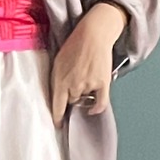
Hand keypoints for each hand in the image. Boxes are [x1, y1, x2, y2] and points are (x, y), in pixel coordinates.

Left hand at [49, 2, 126, 127]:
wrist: (93, 34)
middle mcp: (73, 85)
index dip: (57, 118)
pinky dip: (97, 108)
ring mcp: (88, 85)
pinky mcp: (102, 84)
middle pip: (71, 102)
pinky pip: (101, 103)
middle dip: (71, 98)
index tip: (57, 125)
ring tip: (85, 78)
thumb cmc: (74, 45)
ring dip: (84, 94)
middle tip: (74, 87)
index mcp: (59, 80)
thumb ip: (57, 79)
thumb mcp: (57, 62)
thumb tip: (58, 94)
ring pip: (84, 99)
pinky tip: (93, 109)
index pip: (57, 107)